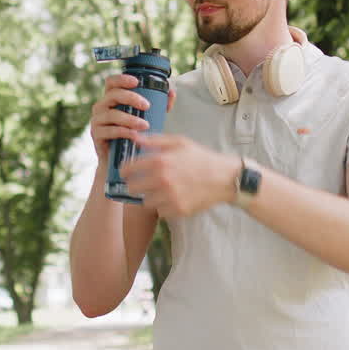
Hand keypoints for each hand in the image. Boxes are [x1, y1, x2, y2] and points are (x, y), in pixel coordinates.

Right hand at [88, 74, 176, 163]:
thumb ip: (160, 105)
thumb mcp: (149, 117)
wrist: (121, 159)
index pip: (112, 82)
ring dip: (130, 118)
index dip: (122, 79)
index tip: (136, 82)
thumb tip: (172, 92)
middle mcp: (102, 107)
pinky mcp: (96, 135)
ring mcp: (97, 120)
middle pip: (113, 95)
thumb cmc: (134, 133)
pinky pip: (109, 131)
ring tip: (145, 125)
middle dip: (131, 98)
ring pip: (112, 114)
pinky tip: (134, 135)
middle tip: (147, 106)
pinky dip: (123, 132)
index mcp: (112, 99)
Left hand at [120, 133, 236, 217]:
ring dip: (150, 197)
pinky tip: (173, 198)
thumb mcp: (180, 142)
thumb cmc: (201, 158)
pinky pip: (161, 211)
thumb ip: (155, 140)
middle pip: (132, 189)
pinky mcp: (177, 210)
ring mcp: (169, 197)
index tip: (125, 173)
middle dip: (135, 186)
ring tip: (162, 190)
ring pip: (146, 202)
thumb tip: (134, 138)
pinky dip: (164, 206)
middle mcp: (162, 180)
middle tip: (142, 184)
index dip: (124, 171)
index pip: (127, 169)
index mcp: (160, 161)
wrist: (224, 178)